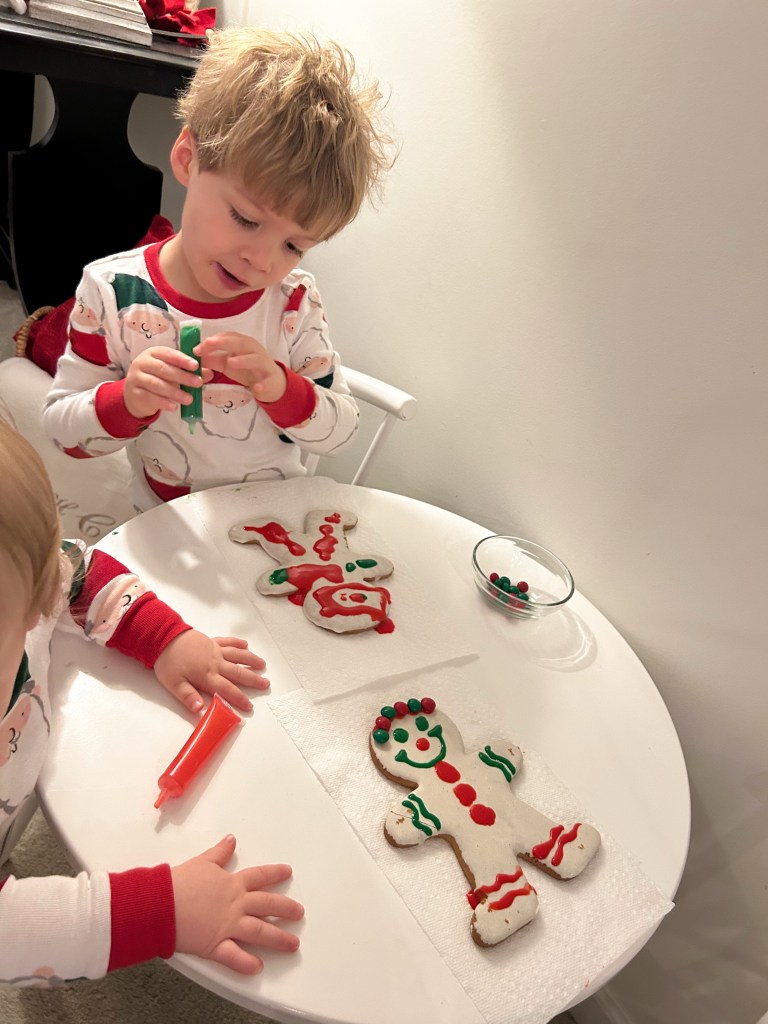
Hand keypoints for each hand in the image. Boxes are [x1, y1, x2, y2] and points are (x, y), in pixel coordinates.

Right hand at [123, 346, 208, 418]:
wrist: (135, 394)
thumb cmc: (157, 379)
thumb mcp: (172, 372)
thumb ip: (189, 372)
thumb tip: (209, 373)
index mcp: (153, 353)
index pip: (168, 353)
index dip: (182, 359)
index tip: (196, 366)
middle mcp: (142, 363)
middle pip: (163, 369)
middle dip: (182, 376)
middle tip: (198, 383)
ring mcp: (136, 378)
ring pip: (157, 384)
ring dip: (175, 392)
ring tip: (189, 399)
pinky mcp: (135, 393)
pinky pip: (150, 397)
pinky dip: (164, 402)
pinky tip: (174, 407)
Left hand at [154, 632, 268, 712]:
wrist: (164, 637)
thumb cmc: (168, 663)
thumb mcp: (174, 684)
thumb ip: (189, 697)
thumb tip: (201, 710)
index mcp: (207, 676)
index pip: (227, 689)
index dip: (239, 698)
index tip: (249, 706)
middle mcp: (215, 663)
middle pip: (238, 672)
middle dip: (253, 680)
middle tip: (266, 684)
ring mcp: (215, 650)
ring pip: (237, 655)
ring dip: (251, 660)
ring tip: (262, 665)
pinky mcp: (211, 641)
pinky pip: (228, 642)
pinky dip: (237, 643)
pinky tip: (245, 645)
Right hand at [172, 834, 302, 973]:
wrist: (161, 903)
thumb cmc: (178, 883)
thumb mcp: (202, 862)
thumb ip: (219, 853)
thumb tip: (230, 840)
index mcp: (232, 883)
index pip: (259, 876)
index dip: (275, 873)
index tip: (288, 872)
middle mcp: (235, 904)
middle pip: (267, 905)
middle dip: (286, 909)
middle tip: (299, 913)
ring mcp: (228, 925)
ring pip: (259, 932)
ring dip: (278, 938)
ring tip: (293, 944)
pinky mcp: (215, 945)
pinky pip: (234, 956)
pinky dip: (247, 963)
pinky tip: (258, 967)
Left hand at [195, 332, 286, 402]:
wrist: (272, 383)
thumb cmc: (249, 370)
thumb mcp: (228, 364)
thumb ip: (213, 359)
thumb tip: (195, 357)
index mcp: (243, 344)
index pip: (227, 337)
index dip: (212, 341)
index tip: (197, 349)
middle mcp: (255, 351)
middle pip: (241, 343)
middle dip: (224, 343)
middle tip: (208, 345)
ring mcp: (264, 364)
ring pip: (256, 359)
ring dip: (244, 360)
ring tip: (231, 362)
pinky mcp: (270, 379)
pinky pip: (267, 381)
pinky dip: (262, 384)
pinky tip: (255, 388)